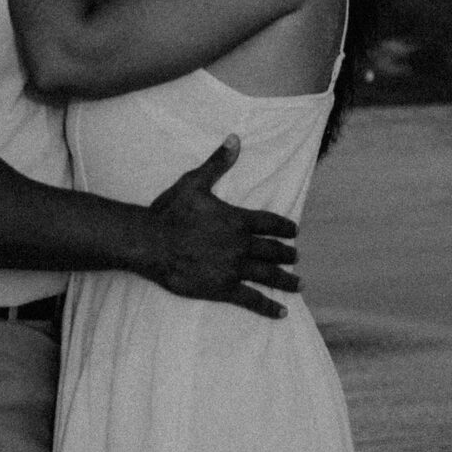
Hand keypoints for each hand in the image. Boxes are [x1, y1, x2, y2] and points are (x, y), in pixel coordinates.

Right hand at [144, 136, 299, 318]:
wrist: (152, 243)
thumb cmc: (171, 212)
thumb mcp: (195, 182)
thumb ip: (218, 163)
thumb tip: (235, 139)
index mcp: (237, 220)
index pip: (269, 223)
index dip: (284, 226)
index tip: (294, 231)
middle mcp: (241, 245)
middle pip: (272, 250)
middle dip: (287, 254)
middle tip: (296, 257)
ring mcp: (234, 269)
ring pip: (268, 275)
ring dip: (286, 280)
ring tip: (300, 285)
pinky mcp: (223, 289)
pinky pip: (251, 299)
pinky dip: (268, 307)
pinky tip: (282, 312)